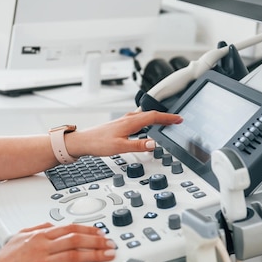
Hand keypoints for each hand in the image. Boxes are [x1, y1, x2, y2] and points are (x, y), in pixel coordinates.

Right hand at [0, 223, 115, 261]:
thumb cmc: (3, 260)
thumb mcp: (19, 236)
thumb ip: (37, 229)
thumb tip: (51, 225)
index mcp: (39, 236)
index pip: (69, 228)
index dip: (88, 230)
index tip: (101, 233)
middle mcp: (42, 247)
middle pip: (76, 240)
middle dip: (97, 241)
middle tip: (110, 244)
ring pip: (74, 257)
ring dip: (95, 256)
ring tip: (108, 258)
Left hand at [66, 111, 181, 157]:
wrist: (83, 142)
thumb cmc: (98, 143)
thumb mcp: (120, 147)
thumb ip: (138, 145)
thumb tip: (154, 144)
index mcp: (130, 122)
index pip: (154, 116)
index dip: (168, 117)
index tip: (179, 119)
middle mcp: (128, 119)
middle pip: (151, 114)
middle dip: (165, 116)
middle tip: (176, 120)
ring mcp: (123, 121)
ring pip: (144, 116)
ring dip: (156, 118)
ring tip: (165, 121)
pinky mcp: (120, 124)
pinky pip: (138, 119)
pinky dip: (147, 121)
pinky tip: (145, 126)